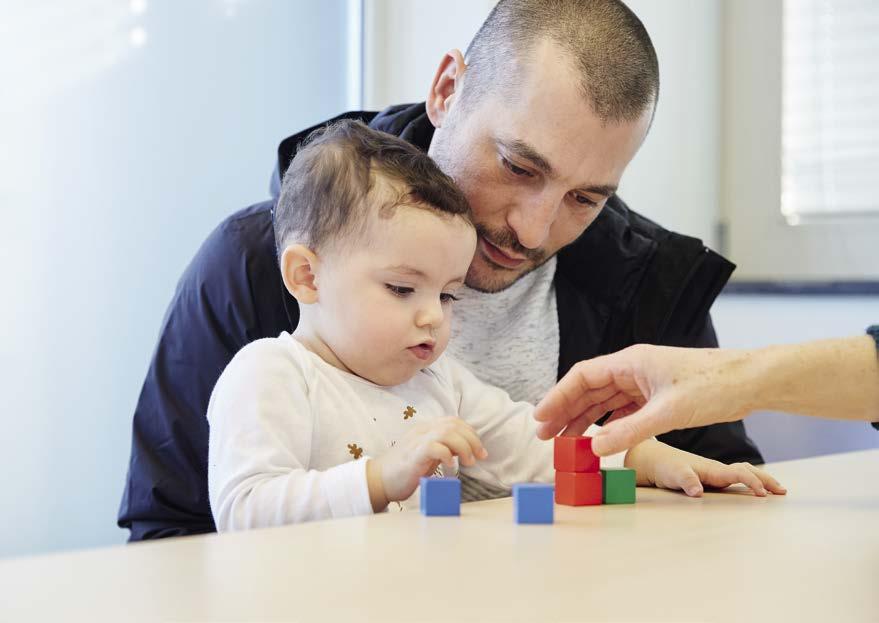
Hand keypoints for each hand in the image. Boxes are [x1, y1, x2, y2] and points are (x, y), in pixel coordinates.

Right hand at [366, 417, 487, 510]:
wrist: (378, 481)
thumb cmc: (404, 471)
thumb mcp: (427, 456)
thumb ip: (443, 449)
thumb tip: (464, 450)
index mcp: (425, 429)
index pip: (453, 421)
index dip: (471, 433)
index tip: (480, 451)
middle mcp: (421, 431)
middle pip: (453, 425)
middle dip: (472, 440)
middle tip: (479, 457)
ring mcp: (416, 441)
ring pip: (447, 432)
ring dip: (463, 446)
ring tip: (468, 462)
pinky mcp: (413, 455)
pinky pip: (434, 447)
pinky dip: (447, 456)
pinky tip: (451, 467)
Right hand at [533, 345, 755, 455]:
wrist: (750, 382)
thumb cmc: (713, 386)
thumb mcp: (669, 412)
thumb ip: (629, 431)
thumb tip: (594, 449)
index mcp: (630, 362)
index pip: (582, 376)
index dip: (557, 396)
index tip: (540, 417)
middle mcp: (632, 369)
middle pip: (588, 389)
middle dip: (564, 412)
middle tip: (544, 436)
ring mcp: (644, 382)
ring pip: (603, 401)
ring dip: (583, 420)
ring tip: (564, 441)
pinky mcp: (656, 396)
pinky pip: (622, 409)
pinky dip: (607, 424)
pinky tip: (597, 439)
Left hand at [625, 439, 786, 496]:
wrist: (649, 458)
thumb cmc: (662, 466)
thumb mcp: (672, 474)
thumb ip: (685, 481)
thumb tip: (698, 492)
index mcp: (710, 468)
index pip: (737, 473)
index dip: (751, 482)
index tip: (763, 494)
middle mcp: (715, 468)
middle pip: (746, 470)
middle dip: (765, 479)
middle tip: (782, 491)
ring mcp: (713, 471)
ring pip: (743, 471)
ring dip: (761, 478)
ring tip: (777, 489)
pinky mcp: (709, 475)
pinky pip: (734, 474)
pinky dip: (749, 477)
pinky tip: (755, 485)